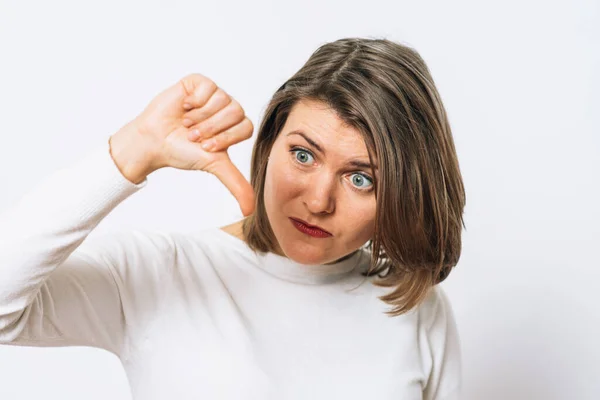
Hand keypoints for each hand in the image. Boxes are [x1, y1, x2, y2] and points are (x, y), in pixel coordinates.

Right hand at [110, 73, 254, 215]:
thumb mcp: (214, 167)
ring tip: (186, 123)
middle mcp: (227, 109)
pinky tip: (183, 108)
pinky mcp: (199, 83)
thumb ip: (236, 183)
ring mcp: (214, 94)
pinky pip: (208, 86)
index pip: (246, 127)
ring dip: (200, 116)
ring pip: (222, 99)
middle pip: (235, 112)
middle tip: (193, 135)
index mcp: (235, 127)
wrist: (154, 141)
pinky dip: (194, 101)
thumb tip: (250, 211)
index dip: (225, 138)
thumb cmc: (182, 152)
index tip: (206, 147)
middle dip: (211, 128)